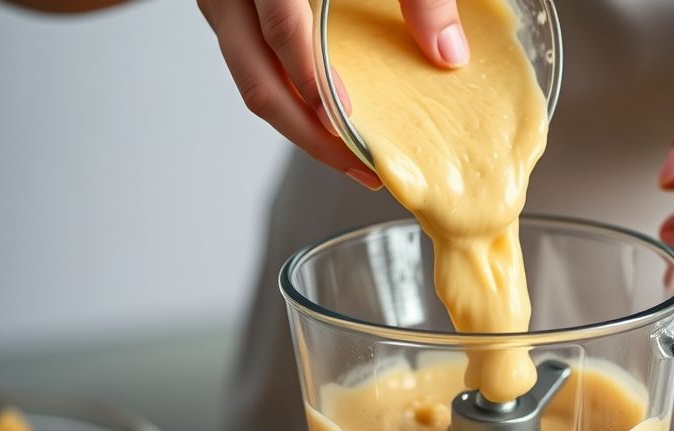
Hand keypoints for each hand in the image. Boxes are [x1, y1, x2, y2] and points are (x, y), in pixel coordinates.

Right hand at [197, 0, 469, 189]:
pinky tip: (329, 117)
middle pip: (258, 80)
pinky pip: (254, 67)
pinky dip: (291, 98)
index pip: (281, 32)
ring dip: (300, 126)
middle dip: (310, 136)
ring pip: (252, 81)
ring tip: (351, 156)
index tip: (347, 125)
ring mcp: (225, 2)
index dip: (313, 83)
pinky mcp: (234, 11)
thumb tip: (448, 53)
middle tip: (361, 170)